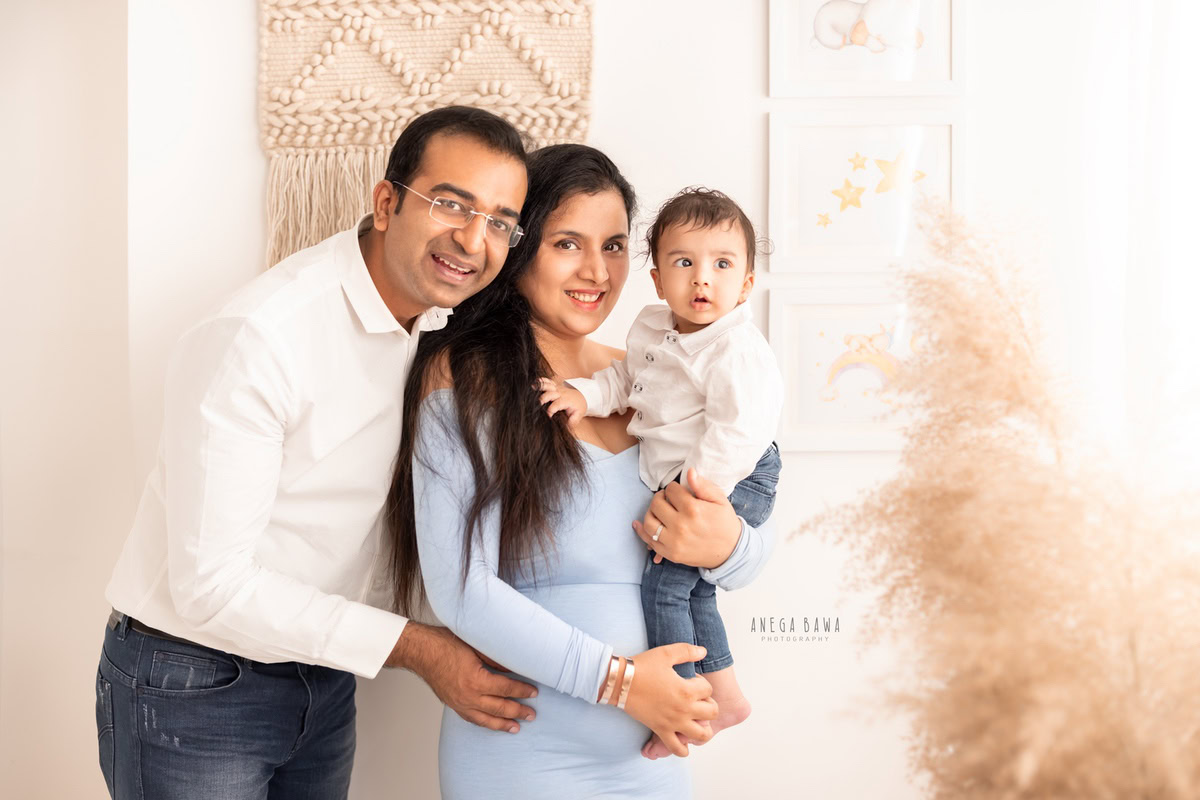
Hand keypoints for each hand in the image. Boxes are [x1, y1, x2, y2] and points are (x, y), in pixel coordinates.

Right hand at [386, 622, 537, 732]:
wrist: (421, 651)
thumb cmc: (446, 644)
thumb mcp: (476, 647)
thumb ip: (496, 659)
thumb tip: (514, 667)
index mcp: (477, 680)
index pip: (506, 689)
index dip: (522, 691)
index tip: (534, 692)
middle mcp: (469, 696)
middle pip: (500, 708)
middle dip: (518, 711)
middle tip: (532, 714)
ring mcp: (460, 703)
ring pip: (486, 719)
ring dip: (503, 724)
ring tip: (517, 727)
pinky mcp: (453, 705)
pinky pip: (472, 719)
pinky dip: (485, 723)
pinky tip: (492, 724)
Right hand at [536, 377, 586, 426]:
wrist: (583, 397)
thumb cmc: (579, 406)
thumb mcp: (578, 415)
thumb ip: (572, 421)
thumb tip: (566, 427)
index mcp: (566, 401)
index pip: (556, 405)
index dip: (551, 410)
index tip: (547, 416)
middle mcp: (561, 393)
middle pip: (550, 394)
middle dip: (543, 399)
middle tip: (537, 404)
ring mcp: (557, 388)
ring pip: (548, 385)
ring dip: (540, 386)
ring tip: (532, 388)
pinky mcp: (555, 386)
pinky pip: (548, 381)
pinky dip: (542, 381)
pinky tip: (535, 382)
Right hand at [617, 643, 717, 756]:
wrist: (621, 682)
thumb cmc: (643, 666)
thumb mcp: (666, 653)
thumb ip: (687, 651)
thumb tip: (703, 651)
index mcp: (687, 690)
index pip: (709, 689)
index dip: (702, 682)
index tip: (691, 680)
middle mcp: (684, 709)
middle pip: (712, 712)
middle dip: (709, 704)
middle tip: (697, 699)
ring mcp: (673, 723)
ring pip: (702, 735)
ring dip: (704, 728)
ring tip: (696, 720)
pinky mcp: (661, 731)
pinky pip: (678, 749)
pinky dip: (684, 748)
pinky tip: (683, 738)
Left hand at [633, 468, 740, 568]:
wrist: (730, 551)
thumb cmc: (724, 523)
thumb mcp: (719, 500)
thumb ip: (703, 486)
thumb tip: (689, 472)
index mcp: (693, 509)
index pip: (671, 490)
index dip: (673, 488)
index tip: (678, 491)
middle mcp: (681, 525)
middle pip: (656, 504)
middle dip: (660, 497)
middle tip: (666, 498)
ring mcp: (674, 541)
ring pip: (649, 521)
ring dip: (651, 512)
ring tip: (659, 510)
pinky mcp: (670, 553)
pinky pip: (649, 540)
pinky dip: (641, 531)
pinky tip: (638, 523)